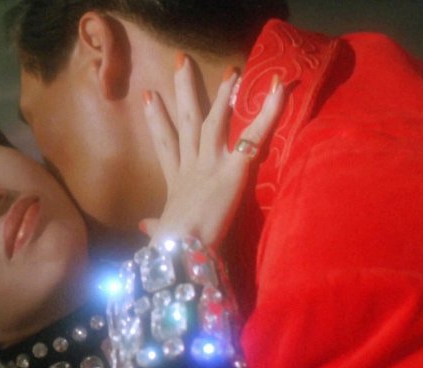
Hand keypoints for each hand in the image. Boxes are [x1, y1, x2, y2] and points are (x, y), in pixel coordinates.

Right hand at [140, 55, 284, 246]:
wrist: (182, 250)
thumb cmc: (172, 245)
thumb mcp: (163, 232)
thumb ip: (156, 225)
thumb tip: (146, 227)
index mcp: (177, 182)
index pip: (166, 144)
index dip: (157, 120)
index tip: (149, 97)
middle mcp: (192, 166)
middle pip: (186, 121)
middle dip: (184, 91)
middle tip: (181, 62)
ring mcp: (211, 164)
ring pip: (215, 121)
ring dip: (223, 95)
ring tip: (230, 72)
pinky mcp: (233, 169)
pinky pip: (254, 136)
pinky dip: (268, 113)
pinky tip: (276, 92)